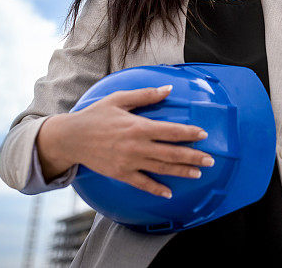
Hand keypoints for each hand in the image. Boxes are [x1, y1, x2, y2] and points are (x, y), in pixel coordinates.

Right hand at [37, 86, 213, 197]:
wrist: (71, 138)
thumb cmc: (96, 115)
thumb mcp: (119, 99)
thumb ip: (145, 95)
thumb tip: (168, 89)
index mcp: (138, 126)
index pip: (171, 131)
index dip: (189, 133)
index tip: (203, 135)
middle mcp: (137, 146)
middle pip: (171, 152)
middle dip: (193, 156)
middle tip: (211, 160)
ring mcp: (129, 161)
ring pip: (161, 168)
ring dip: (182, 171)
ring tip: (198, 172)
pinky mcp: (121, 173)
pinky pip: (142, 183)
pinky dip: (157, 188)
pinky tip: (169, 192)